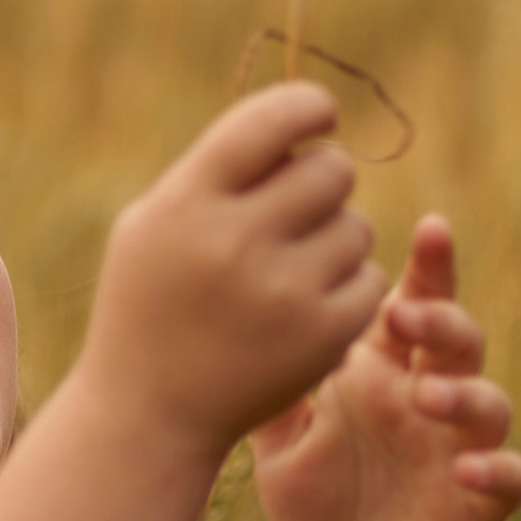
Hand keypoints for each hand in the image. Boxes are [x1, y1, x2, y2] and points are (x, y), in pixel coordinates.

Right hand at [78, 83, 386, 475]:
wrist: (148, 414)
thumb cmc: (150, 303)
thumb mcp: (153, 224)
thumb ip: (217, 168)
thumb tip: (299, 117)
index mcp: (187, 203)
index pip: (271, 120)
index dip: (309, 106)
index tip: (320, 115)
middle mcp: (236, 242)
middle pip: (332, 170)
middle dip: (323, 181)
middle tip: (298, 210)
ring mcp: (284, 293)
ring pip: (357, 227)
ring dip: (335, 239)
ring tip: (290, 271)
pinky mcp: (323, 337)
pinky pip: (371, 281)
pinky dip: (348, 290)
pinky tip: (307, 308)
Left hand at [250, 217, 520, 520]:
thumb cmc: (328, 515)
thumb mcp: (282, 451)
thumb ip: (269, 394)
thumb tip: (225, 327)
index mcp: (385, 378)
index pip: (408, 308)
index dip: (427, 268)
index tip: (427, 226)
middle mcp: (430, 403)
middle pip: (455, 338)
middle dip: (441, 315)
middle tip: (408, 309)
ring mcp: (461, 452)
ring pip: (488, 401)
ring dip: (465, 392)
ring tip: (430, 394)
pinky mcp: (483, 507)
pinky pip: (508, 478)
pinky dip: (496, 470)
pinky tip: (470, 470)